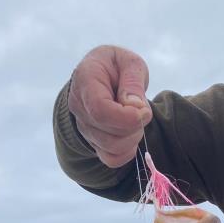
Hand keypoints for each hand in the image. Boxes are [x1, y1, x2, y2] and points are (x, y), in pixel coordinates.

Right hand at [68, 45, 152, 166]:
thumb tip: (135, 107)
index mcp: (85, 80)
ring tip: (136, 119)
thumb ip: (133, 82)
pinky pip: (112, 159)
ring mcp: (84, 127)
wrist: (104, 77)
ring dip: (134, 137)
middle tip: (143, 110)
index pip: (100, 110)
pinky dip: (128, 151)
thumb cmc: (118, 67)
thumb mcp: (130, 63)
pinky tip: (132, 134)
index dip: (126, 118)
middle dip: (135, 127)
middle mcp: (79, 106)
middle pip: (108, 134)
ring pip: (112, 148)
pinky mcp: (93, 142)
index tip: (144, 111)